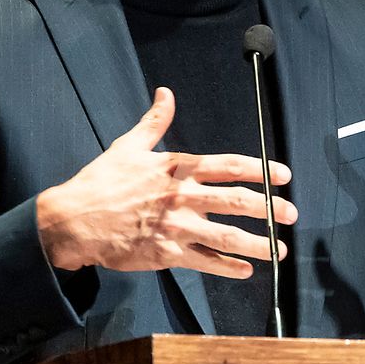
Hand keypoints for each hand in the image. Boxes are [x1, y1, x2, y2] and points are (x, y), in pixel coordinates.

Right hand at [36, 87, 296, 277]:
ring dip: (257, 244)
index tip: (284, 175)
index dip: (261, 169)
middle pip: (235, 201)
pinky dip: (227, 267)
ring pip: (226, 236)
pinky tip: (246, 271)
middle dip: (269, 208)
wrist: (73, 221)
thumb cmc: (100, 182)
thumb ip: (154, 121)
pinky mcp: (165, 254)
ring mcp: (175, 227)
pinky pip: (204, 262)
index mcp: (176, 168)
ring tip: (280, 250)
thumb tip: (166, 92)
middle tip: (292, 213)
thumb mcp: (128, 146)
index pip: (229, 166)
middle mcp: (181, 196)